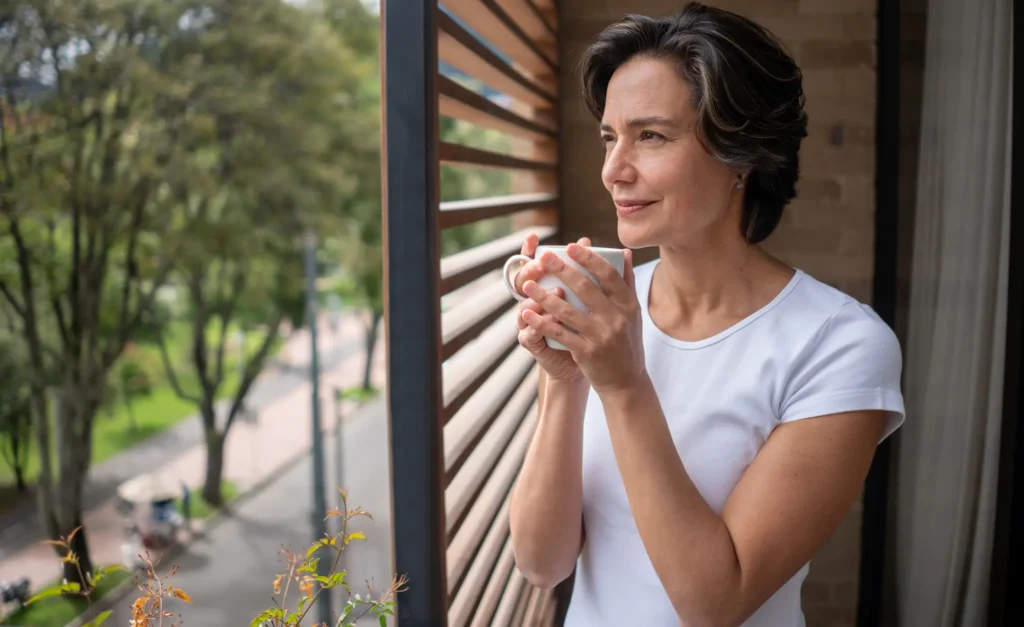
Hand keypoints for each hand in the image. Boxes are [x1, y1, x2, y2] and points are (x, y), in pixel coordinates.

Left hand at [520, 243, 645, 395]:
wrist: (626, 382)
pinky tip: (527, 314)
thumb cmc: (626, 343)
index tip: (571, 246)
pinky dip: (542, 323)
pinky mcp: (586, 353)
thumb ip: (627, 283)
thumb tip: (624, 252)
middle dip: (562, 270)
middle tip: (544, 257)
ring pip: (568, 311)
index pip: (609, 275)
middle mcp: (616, 319)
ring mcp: (601, 336)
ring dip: (544, 296)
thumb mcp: (633, 314)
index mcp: (628, 305)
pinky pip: (560, 334)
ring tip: (527, 285)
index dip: (589, 259)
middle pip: (586, 288)